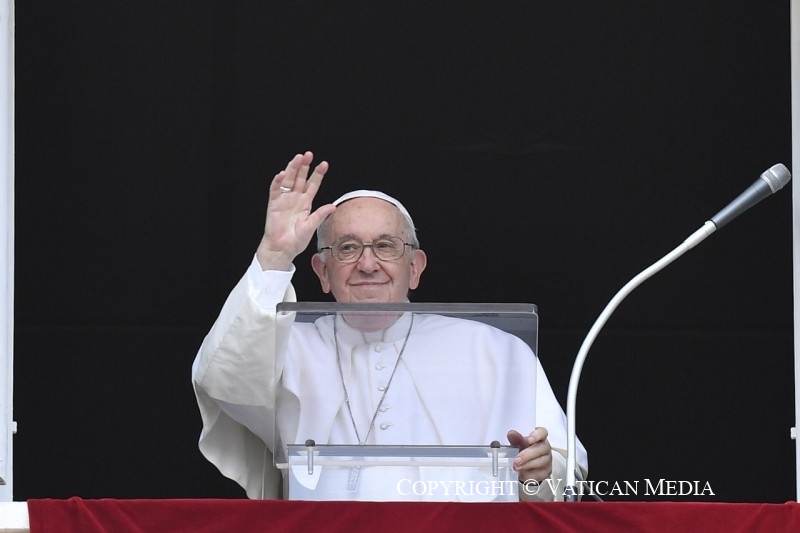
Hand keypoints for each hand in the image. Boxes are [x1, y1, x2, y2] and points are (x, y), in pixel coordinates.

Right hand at [256, 151, 335, 270]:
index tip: (324, 164)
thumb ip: (320, 215)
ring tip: (297, 158)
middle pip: (300, 178)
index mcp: (306, 203)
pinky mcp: (274, 204)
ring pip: (288, 180)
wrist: (282, 249)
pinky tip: (282, 174)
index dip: (318, 174)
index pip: (313, 185)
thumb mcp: (311, 227)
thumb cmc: (296, 240)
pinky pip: (275, 190)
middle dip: (304, 166)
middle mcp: (295, 199)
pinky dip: (278, 182)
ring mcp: (284, 200)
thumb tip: (333, 206)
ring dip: (292, 169)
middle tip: (308, 154)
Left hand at [507, 427, 552, 483]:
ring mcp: (547, 460)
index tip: (528, 440)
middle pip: (541, 448)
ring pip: (541, 462)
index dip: (537, 435)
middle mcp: (545, 447)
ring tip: (516, 467)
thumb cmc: (524, 450)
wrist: (527, 465)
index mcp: (539, 437)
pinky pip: (540, 473)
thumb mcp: (518, 443)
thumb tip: (511, 434)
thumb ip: (515, 438)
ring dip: (527, 465)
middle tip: (517, 460)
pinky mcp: (546, 471)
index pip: (542, 432)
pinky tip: (522, 474)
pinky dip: (530, 474)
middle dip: (528, 455)